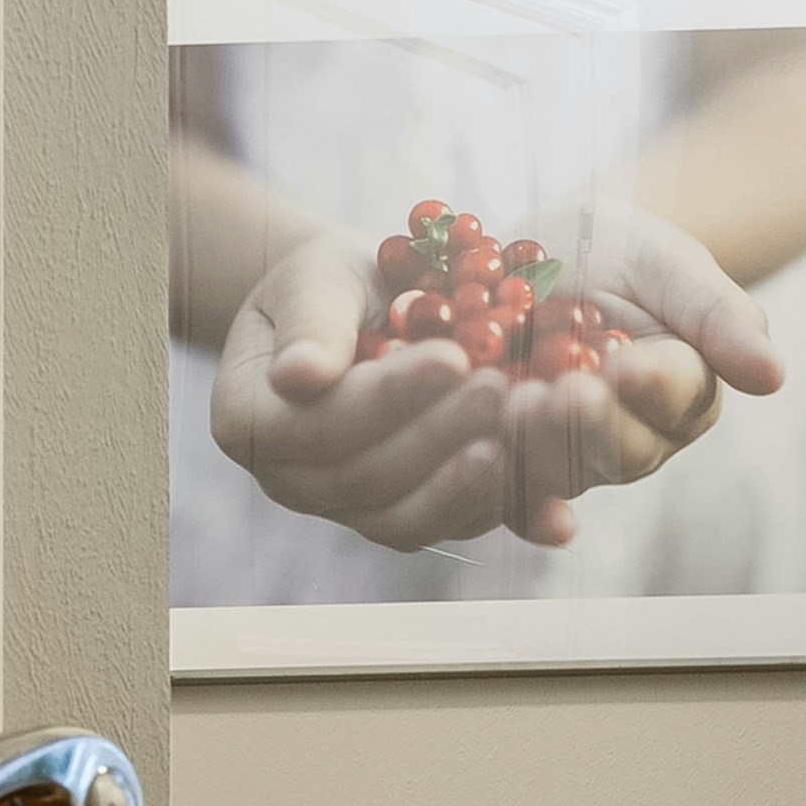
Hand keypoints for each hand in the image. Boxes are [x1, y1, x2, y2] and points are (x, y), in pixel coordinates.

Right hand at [207, 227, 520, 548]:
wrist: (361, 312)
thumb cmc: (332, 285)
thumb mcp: (314, 279)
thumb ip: (310, 323)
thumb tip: (299, 376)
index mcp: (249, 422)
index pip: (320, 424)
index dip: (390, 396)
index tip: (454, 357)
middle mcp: (291, 482)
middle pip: (370, 477)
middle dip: (443, 433)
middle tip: (507, 389)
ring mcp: (348, 511)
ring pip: (411, 517)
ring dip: (477, 482)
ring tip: (530, 432)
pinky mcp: (408, 519)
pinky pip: (455, 526)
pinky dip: (506, 512)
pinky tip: (555, 504)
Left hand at [499, 196, 789, 547]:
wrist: (535, 257)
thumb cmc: (618, 251)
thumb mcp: (668, 262)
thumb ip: (717, 314)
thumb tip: (773, 374)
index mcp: (682, 393)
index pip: (674, 399)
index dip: (650, 388)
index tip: (626, 366)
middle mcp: (631, 437)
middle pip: (616, 448)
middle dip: (585, 424)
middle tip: (555, 394)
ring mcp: (566, 452)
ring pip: (558, 468)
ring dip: (533, 447)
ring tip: (505, 406)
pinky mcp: (506, 456)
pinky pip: (503, 489)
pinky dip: (493, 488)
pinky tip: (476, 473)